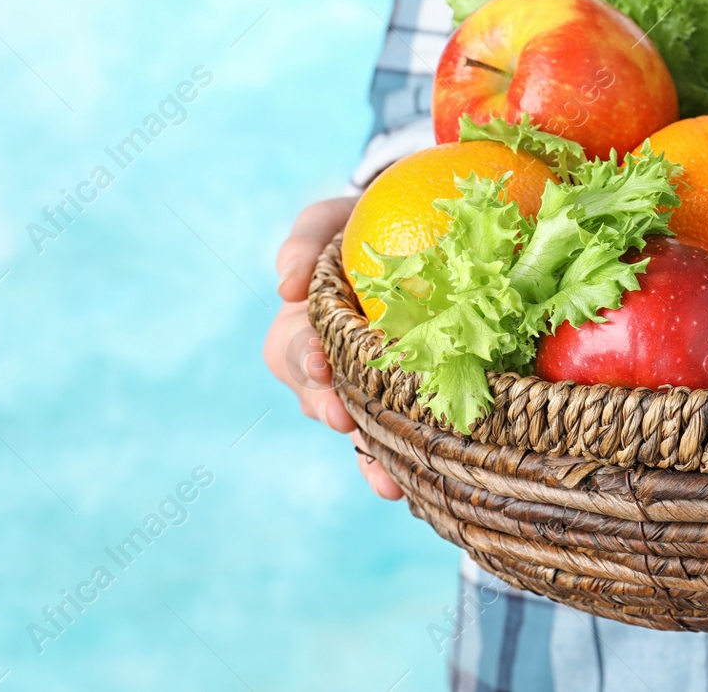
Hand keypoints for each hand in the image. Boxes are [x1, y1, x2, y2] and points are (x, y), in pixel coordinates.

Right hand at [262, 196, 403, 500]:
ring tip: (388, 481)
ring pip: (357, 430)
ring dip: (368, 457)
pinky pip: (399, 440)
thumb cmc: (365, 223)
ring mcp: (364, 387)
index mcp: (303, 326)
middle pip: (318, 399)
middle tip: (346, 421)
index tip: (321, 362)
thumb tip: (286, 284)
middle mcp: (327, 366)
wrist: (421, 234)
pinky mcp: (405, 401)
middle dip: (331, 412)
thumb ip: (305, 240)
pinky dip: (403, 465)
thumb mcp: (329, 220)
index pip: (292, 350)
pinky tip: (420, 487)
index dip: (304, 359)